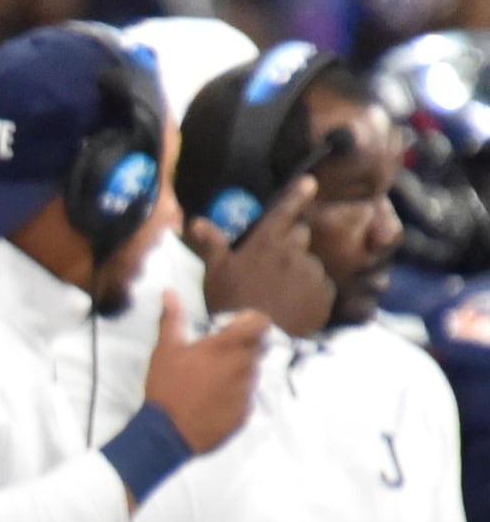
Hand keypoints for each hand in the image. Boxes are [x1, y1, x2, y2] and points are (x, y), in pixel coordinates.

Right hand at [139, 289, 274, 454]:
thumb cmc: (166, 387)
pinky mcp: (245, 413)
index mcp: (228, 347)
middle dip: (243, 348)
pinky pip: (246, 398)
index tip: (234, 328)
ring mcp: (248, 391)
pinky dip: (234, 397)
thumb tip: (170, 292)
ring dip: (238, 373)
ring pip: (252, 374)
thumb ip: (172, 319)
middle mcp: (245, 366)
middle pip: (259, 348)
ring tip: (210, 383)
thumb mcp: (165, 350)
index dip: (251, 322)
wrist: (167, 434)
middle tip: (217, 356)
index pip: (261, 323)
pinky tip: (211, 403)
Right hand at [190, 175, 332, 340]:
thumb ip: (211, 244)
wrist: (257, 339)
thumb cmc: (230, 302)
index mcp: (268, 242)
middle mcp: (294, 251)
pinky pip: (321, 287)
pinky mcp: (324, 294)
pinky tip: (295, 306)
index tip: (310, 183)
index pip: (285, 210)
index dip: (298, 194)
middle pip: (301, 235)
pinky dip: (311, 293)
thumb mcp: (216, 272)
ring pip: (310, 264)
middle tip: (276, 264)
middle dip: (292, 243)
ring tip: (283, 294)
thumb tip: (196, 221)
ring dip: (300, 272)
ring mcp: (312, 272)